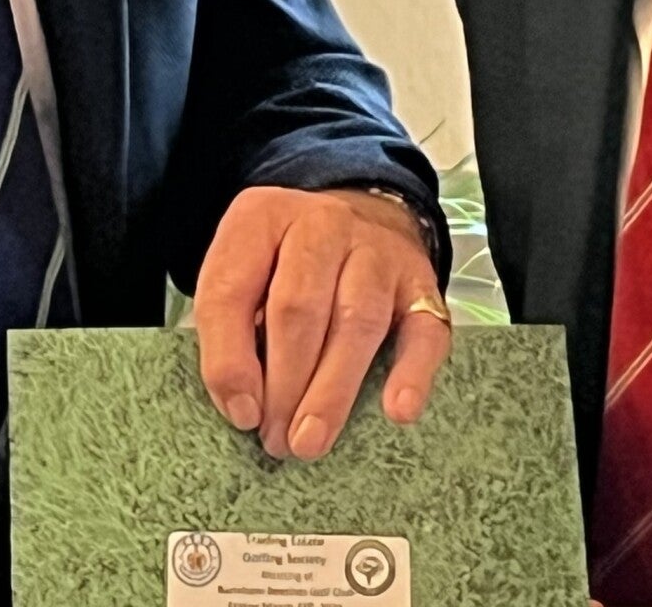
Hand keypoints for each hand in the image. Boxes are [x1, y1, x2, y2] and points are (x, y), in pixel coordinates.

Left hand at [194, 185, 450, 460]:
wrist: (364, 211)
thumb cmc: (287, 260)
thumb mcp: (242, 269)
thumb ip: (228, 328)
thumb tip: (243, 407)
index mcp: (262, 218)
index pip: (232, 289)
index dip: (229, 359)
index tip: (240, 413)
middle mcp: (321, 224)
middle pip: (298, 307)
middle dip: (284, 384)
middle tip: (277, 440)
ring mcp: (377, 250)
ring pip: (357, 320)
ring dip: (332, 389)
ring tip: (312, 440)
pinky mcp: (421, 283)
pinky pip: (423, 329)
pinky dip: (412, 372)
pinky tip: (397, 410)